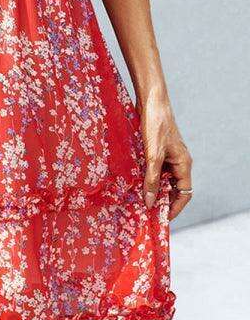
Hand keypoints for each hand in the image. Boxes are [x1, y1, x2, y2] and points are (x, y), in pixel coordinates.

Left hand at [138, 90, 192, 220]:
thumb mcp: (153, 155)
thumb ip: (152, 179)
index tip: (162, 219)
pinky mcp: (157, 148)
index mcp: (183, 164)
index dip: (175, 208)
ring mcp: (168, 154)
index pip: (184, 193)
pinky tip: (134, 181)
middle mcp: (178, 161)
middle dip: (162, 200)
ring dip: (152, 187)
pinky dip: (146, 176)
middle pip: (173, 187)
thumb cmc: (155, 125)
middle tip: (146, 212)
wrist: (151, 100)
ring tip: (138, 199)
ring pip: (162, 177)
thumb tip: (150, 202)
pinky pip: (154, 168)